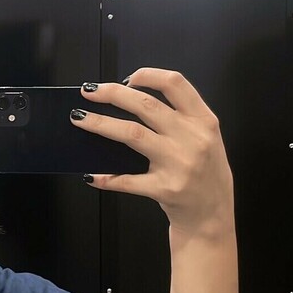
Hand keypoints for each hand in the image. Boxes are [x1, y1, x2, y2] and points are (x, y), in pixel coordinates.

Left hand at [71, 68, 234, 240]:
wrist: (213, 217)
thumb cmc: (206, 174)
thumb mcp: (206, 139)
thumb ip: (180, 118)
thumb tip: (131, 100)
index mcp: (203, 121)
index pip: (175, 84)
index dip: (148, 75)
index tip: (127, 78)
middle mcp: (192, 139)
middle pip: (145, 105)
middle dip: (112, 94)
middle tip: (89, 92)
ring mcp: (178, 164)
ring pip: (132, 134)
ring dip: (100, 124)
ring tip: (80, 119)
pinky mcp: (164, 189)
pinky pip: (127, 180)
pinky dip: (105, 177)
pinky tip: (90, 175)